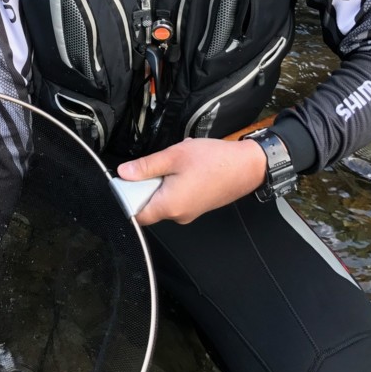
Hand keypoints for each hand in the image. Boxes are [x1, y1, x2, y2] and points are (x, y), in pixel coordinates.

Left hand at [117, 137, 267, 225]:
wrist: (247, 166)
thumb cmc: (214, 160)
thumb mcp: (174, 156)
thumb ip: (146, 166)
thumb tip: (124, 173)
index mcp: (169, 205)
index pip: (135, 213)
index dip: (126, 197)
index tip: (128, 180)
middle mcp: (178, 215)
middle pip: (147, 207)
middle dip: (146, 186)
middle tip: (158, 166)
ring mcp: (188, 213)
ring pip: (162, 201)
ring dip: (161, 184)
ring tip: (176, 166)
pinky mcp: (196, 207)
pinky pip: (175, 200)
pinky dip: (174, 186)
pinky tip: (185, 171)